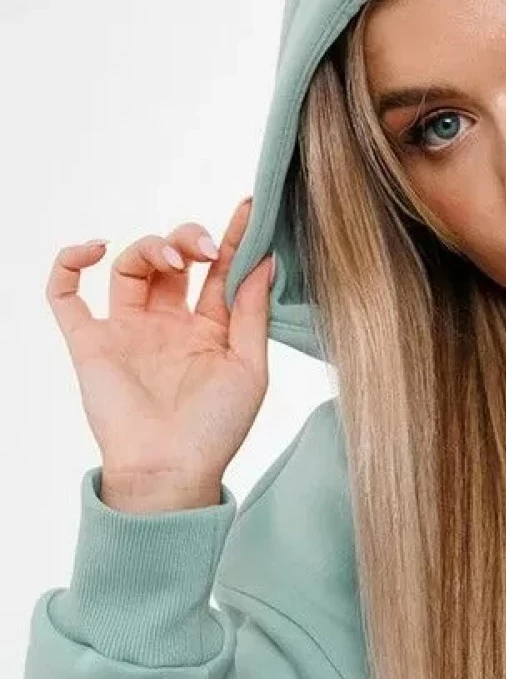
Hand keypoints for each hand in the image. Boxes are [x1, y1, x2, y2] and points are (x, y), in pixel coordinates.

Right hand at [45, 196, 273, 508]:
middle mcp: (167, 326)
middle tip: (204, 248)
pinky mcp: (90, 343)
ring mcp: (127, 332)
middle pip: (172, 261)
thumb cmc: (216, 429)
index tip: (248, 208)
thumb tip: (266, 259)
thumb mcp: (249, 367)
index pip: (219, 272)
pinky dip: (71, 262)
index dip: (233, 238)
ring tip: (174, 258)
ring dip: (149, 247)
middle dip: (188, 239)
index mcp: (208, 331)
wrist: (171, 470)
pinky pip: (65, 294)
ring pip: (129, 267)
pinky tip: (96, 249)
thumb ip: (251, 312)